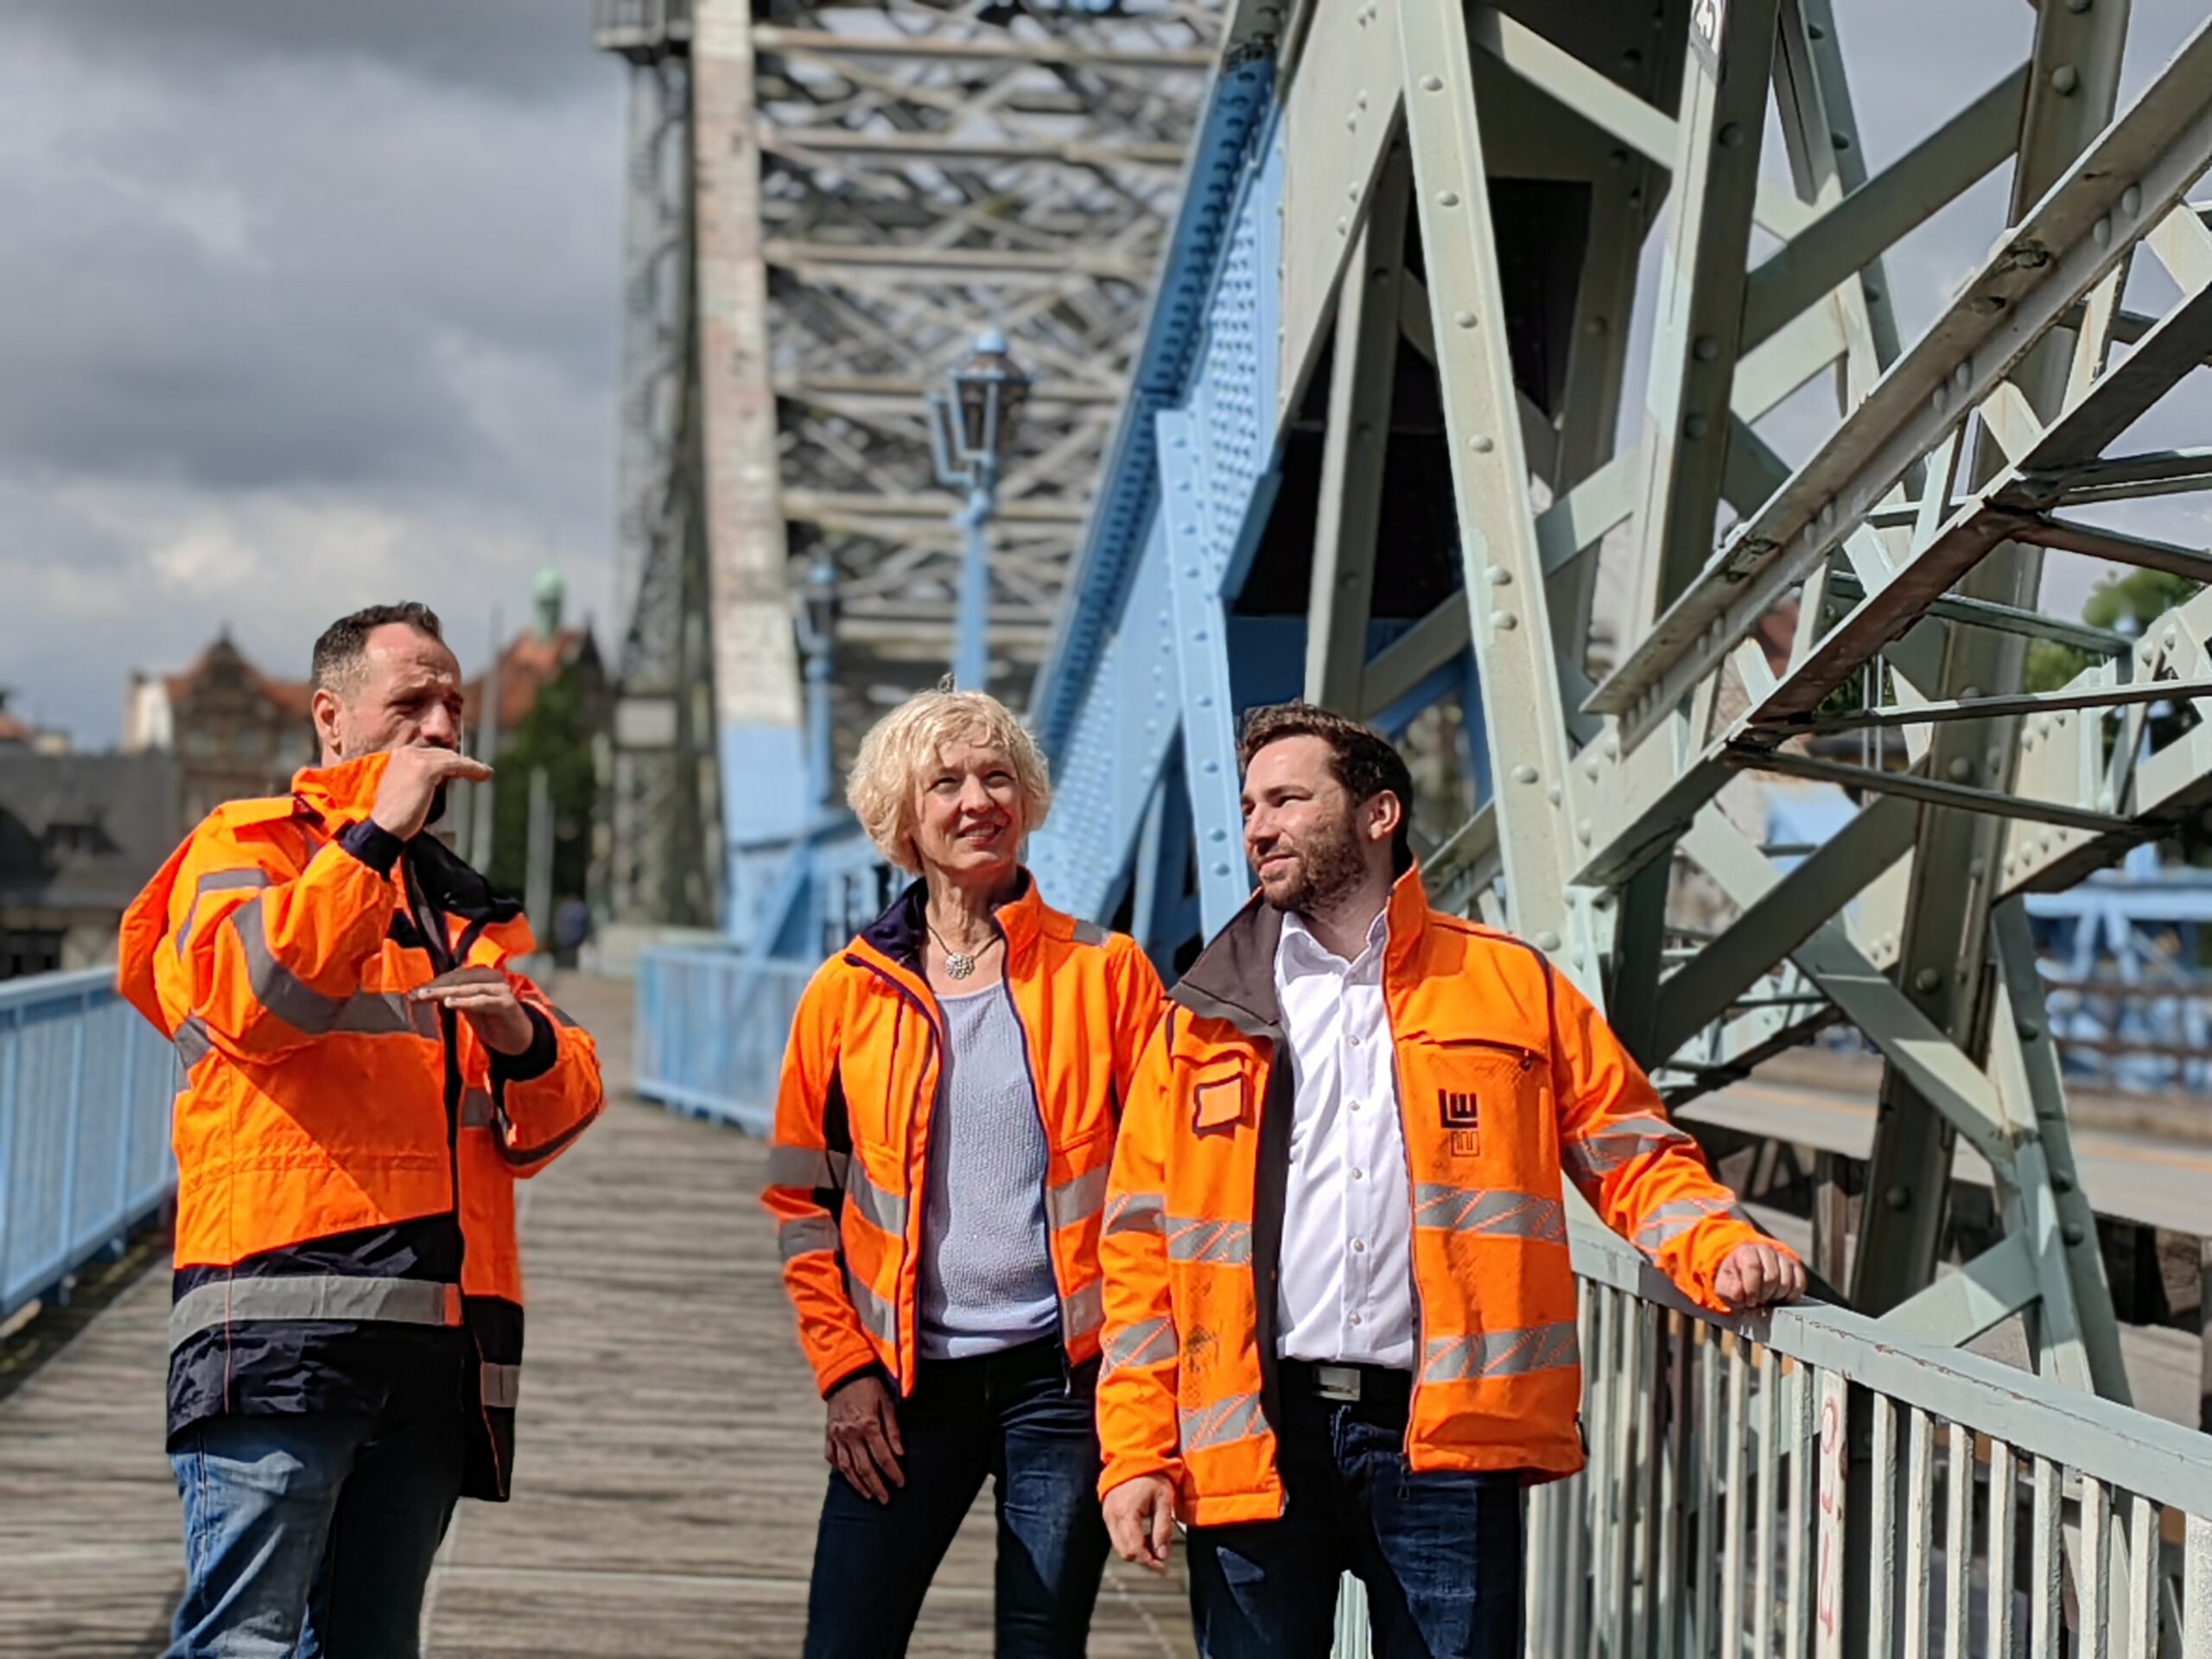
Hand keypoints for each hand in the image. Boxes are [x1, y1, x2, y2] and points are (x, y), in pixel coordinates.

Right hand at [370, 745, 491, 840]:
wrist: (383, 827)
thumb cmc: (394, 816)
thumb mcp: (407, 789)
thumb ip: (421, 779)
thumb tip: (444, 778)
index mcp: (400, 756)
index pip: (432, 754)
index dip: (450, 761)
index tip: (463, 768)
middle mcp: (406, 753)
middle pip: (443, 754)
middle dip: (461, 762)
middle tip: (477, 770)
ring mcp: (415, 759)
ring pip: (451, 758)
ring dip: (470, 765)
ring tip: (484, 773)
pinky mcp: (425, 768)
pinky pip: (455, 764)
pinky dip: (471, 768)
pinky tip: (483, 774)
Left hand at [410, 966, 536, 1055]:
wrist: (520, 1040)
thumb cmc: (492, 1022)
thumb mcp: (469, 1009)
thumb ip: (453, 999)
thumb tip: (425, 994)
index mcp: (483, 975)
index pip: (454, 976)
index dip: (434, 983)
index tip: (413, 993)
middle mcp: (493, 978)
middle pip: (459, 979)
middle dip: (435, 987)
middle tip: (415, 995)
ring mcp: (501, 990)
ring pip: (468, 988)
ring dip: (446, 992)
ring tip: (427, 996)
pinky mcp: (507, 1004)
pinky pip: (483, 1001)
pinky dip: (466, 1001)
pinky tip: (450, 1003)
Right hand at [825, 1374, 904, 1504]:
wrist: (844, 1374)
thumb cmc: (870, 1388)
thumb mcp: (887, 1403)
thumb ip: (893, 1429)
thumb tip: (900, 1453)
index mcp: (868, 1426)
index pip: (883, 1457)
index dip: (893, 1472)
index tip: (901, 1484)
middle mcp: (851, 1434)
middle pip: (864, 1467)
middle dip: (877, 1486)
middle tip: (886, 1500)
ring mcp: (837, 1436)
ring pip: (847, 1467)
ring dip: (859, 1484)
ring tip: (869, 1495)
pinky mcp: (829, 1434)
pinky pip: (832, 1457)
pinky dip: (840, 1470)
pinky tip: (848, 1477)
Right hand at [1102, 1474, 1176, 1571]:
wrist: (1133, 1459)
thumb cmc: (1152, 1477)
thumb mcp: (1164, 1500)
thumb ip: (1163, 1529)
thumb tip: (1162, 1555)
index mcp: (1126, 1513)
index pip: (1134, 1549)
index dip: (1149, 1562)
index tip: (1163, 1567)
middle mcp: (1112, 1517)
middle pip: (1125, 1552)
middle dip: (1143, 1560)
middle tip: (1161, 1561)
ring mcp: (1107, 1516)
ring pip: (1120, 1547)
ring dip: (1137, 1552)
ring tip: (1155, 1549)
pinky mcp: (1107, 1515)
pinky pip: (1117, 1537)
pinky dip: (1130, 1543)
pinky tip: (1144, 1538)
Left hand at [1715, 1239, 1805, 1311]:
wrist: (1747, 1272)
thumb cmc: (1735, 1280)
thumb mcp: (1724, 1286)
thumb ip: (1729, 1290)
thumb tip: (1739, 1292)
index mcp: (1746, 1251)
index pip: (1753, 1267)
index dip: (1752, 1288)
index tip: (1750, 1300)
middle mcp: (1766, 1251)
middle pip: (1772, 1276)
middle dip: (1764, 1294)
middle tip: (1758, 1301)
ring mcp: (1782, 1258)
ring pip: (1787, 1281)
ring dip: (1777, 1296)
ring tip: (1767, 1299)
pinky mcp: (1795, 1268)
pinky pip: (1799, 1283)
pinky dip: (1791, 1295)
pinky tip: (1780, 1298)